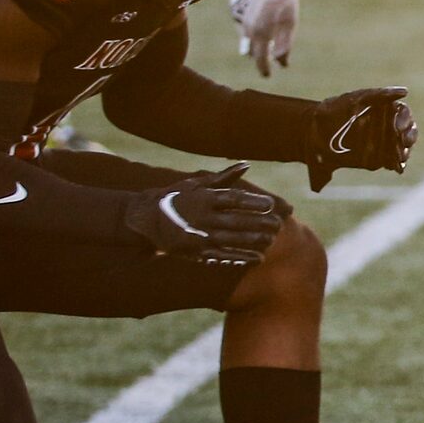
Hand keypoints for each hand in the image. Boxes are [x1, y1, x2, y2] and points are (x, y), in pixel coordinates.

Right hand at [122, 162, 282, 264]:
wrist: (145, 221)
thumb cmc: (176, 198)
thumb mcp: (196, 184)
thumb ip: (223, 178)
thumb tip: (246, 165)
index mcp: (203, 198)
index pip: (233, 199)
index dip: (253, 202)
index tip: (271, 205)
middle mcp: (202, 217)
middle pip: (236, 221)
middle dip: (260, 224)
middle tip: (278, 225)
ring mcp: (198, 236)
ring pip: (232, 240)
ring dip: (254, 241)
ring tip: (271, 240)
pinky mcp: (195, 252)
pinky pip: (222, 256)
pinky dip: (241, 257)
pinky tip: (258, 258)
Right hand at [229, 0, 300, 75]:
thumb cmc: (284, 0)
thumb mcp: (290, 23)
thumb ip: (284, 45)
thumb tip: (282, 64)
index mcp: (259, 33)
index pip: (259, 58)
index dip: (263, 68)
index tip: (267, 76)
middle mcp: (245, 27)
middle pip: (250, 49)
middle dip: (259, 55)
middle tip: (269, 58)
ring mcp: (238, 17)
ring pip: (245, 36)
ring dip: (254, 39)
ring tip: (267, 35)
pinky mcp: (235, 7)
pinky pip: (242, 22)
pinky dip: (250, 24)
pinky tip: (260, 16)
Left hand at [307, 86, 416, 189]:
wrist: (311, 132)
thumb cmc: (334, 110)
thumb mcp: (355, 98)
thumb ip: (379, 94)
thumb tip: (404, 91)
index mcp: (386, 109)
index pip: (404, 113)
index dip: (406, 120)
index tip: (398, 127)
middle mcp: (388, 126)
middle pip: (409, 131)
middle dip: (410, 137)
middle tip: (403, 142)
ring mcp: (384, 143)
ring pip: (404, 147)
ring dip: (405, 151)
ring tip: (400, 156)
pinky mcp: (377, 158)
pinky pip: (393, 162)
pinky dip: (397, 164)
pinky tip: (395, 166)